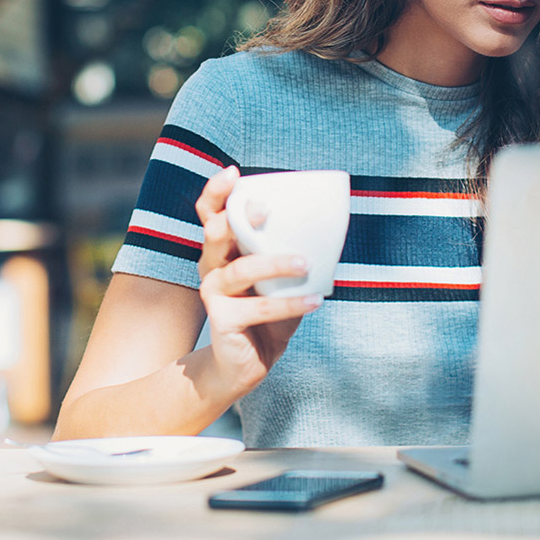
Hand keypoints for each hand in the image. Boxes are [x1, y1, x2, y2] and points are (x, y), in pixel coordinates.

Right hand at [194, 166, 321, 397]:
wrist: (243, 365)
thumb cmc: (265, 315)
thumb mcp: (279, 280)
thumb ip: (291, 254)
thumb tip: (329, 230)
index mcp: (223, 250)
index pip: (209, 213)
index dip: (216, 192)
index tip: (234, 173)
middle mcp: (211, 266)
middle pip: (214, 232)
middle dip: (240, 218)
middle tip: (268, 211)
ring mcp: (212, 292)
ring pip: (240, 269)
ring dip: (274, 263)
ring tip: (305, 263)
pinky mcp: (222, 319)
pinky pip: (258, 307)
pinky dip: (289, 304)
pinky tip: (314, 301)